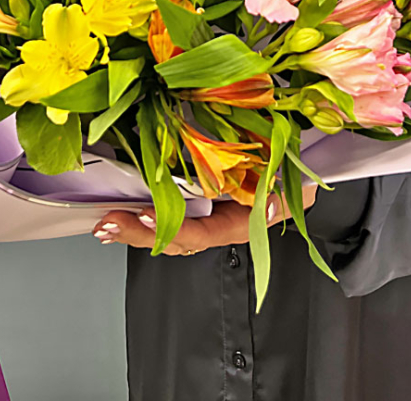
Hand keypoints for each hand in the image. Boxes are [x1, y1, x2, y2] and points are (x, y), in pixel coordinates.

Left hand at [92, 185, 317, 254]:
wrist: (306, 172)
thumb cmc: (297, 172)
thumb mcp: (293, 178)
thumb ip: (278, 187)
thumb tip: (264, 197)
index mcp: (242, 221)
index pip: (203, 231)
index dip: (174, 226)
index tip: (147, 213)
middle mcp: (222, 224)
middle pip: (177, 238)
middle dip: (140, 233)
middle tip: (108, 223)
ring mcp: (209, 215)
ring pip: (169, 232)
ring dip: (135, 228)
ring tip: (105, 224)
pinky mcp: (201, 201)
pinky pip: (171, 215)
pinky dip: (145, 216)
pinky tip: (121, 214)